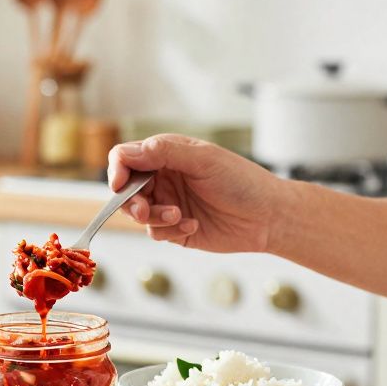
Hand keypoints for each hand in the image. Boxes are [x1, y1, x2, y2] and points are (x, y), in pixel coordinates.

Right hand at [109, 134, 289, 252]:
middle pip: (126, 189)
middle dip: (131, 202)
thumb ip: (164, 153)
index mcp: (167, 154)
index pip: (126, 157)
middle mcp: (164, 178)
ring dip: (154, 218)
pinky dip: (170, 231)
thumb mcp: (204, 160)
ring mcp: (168, 203)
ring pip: (138, 214)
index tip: (119, 185)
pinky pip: (156, 232)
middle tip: (144, 212)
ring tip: (179, 216)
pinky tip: (194, 225)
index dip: (117, 170)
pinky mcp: (175, 228)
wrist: (269, 217)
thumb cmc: (243, 182)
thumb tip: (127, 152)